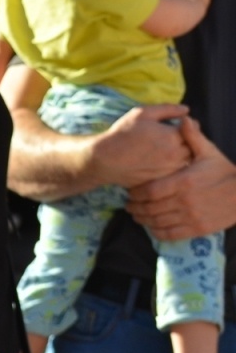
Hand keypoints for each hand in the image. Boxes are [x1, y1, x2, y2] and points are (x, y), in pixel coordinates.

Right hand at [85, 104, 191, 187]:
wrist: (105, 159)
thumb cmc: (122, 134)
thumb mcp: (142, 113)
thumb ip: (167, 109)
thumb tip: (186, 110)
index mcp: (174, 136)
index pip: (192, 130)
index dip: (183, 127)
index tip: (171, 127)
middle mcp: (176, 154)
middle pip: (191, 147)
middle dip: (183, 141)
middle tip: (166, 139)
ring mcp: (169, 169)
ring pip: (184, 161)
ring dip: (177, 155)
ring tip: (160, 151)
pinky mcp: (162, 180)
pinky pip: (174, 172)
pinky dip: (169, 166)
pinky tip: (154, 161)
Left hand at [127, 117, 235, 240]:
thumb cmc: (225, 172)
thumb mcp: (210, 153)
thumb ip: (193, 138)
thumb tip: (183, 118)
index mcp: (184, 182)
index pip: (150, 191)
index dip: (136, 193)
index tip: (130, 192)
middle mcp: (185, 202)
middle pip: (150, 208)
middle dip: (135, 207)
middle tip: (128, 205)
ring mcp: (191, 217)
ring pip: (157, 222)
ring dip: (142, 220)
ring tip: (136, 215)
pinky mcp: (197, 229)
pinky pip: (169, 234)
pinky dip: (156, 232)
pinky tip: (151, 226)